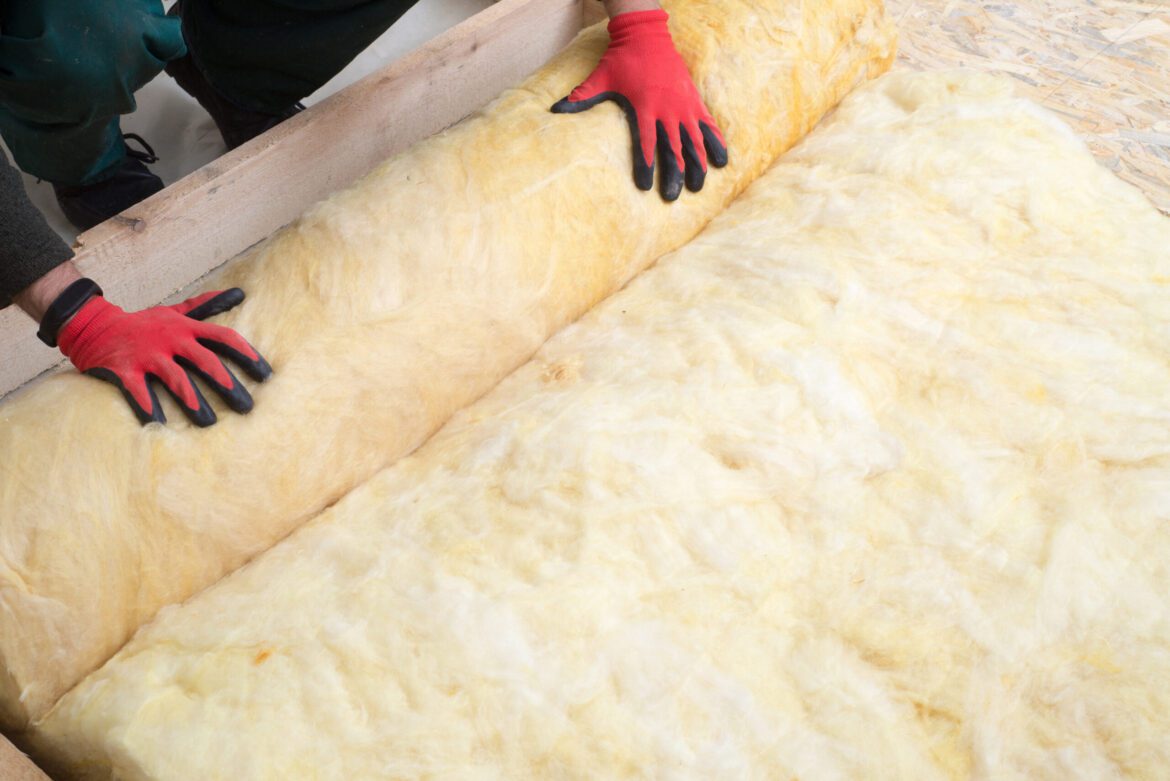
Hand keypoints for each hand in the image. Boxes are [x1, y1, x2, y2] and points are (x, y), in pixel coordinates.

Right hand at [57, 289, 271, 425]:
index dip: (247, 354)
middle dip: (228, 384)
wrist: (95, 325)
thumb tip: (239, 292)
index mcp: (185, 328)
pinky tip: (161, 424)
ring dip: (194, 401)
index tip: (266, 373)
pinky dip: (149, 408)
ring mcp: (148, 355)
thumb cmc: (144, 324)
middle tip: (247, 406)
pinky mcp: (125, 370)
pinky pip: (139, 392)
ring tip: (209, 422)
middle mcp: (170, 340)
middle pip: (206, 361)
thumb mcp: (175, 311)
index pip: (223, 338)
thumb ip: (206, 306)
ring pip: (176, 379)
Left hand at [551, 9, 727, 200]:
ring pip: (694, 140)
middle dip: (674, 174)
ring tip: (698, 187)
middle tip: (673, 196)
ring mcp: (683, 105)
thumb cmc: (621, 59)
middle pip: (673, 148)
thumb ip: (581, 98)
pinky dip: (715, 143)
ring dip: (697, 164)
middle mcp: (667, 108)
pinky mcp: (694, 100)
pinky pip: (708, 125)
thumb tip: (555, 111)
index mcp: (644, 107)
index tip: (646, 187)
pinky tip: (721, 162)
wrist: (646, 35)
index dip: (646, 166)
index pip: (646, 143)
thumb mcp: (599, 78)